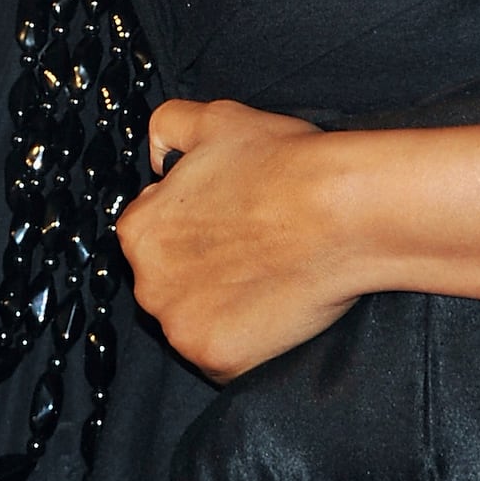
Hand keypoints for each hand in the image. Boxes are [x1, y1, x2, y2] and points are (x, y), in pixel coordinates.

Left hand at [115, 97, 358, 381]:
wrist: (341, 211)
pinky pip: (226, 355)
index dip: (193, 223)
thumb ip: (168, 126)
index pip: (152, 232)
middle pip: (169, 281)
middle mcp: (148, 285)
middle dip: (201, 268)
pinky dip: (248, 339)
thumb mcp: (214, 119)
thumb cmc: (282, 164)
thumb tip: (157, 152)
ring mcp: (182, 329)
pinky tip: (276, 306)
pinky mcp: (219, 361)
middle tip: (251, 248)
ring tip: (267, 275)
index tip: (228, 220)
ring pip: (194, 320)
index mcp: (138, 229)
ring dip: (222, 305)